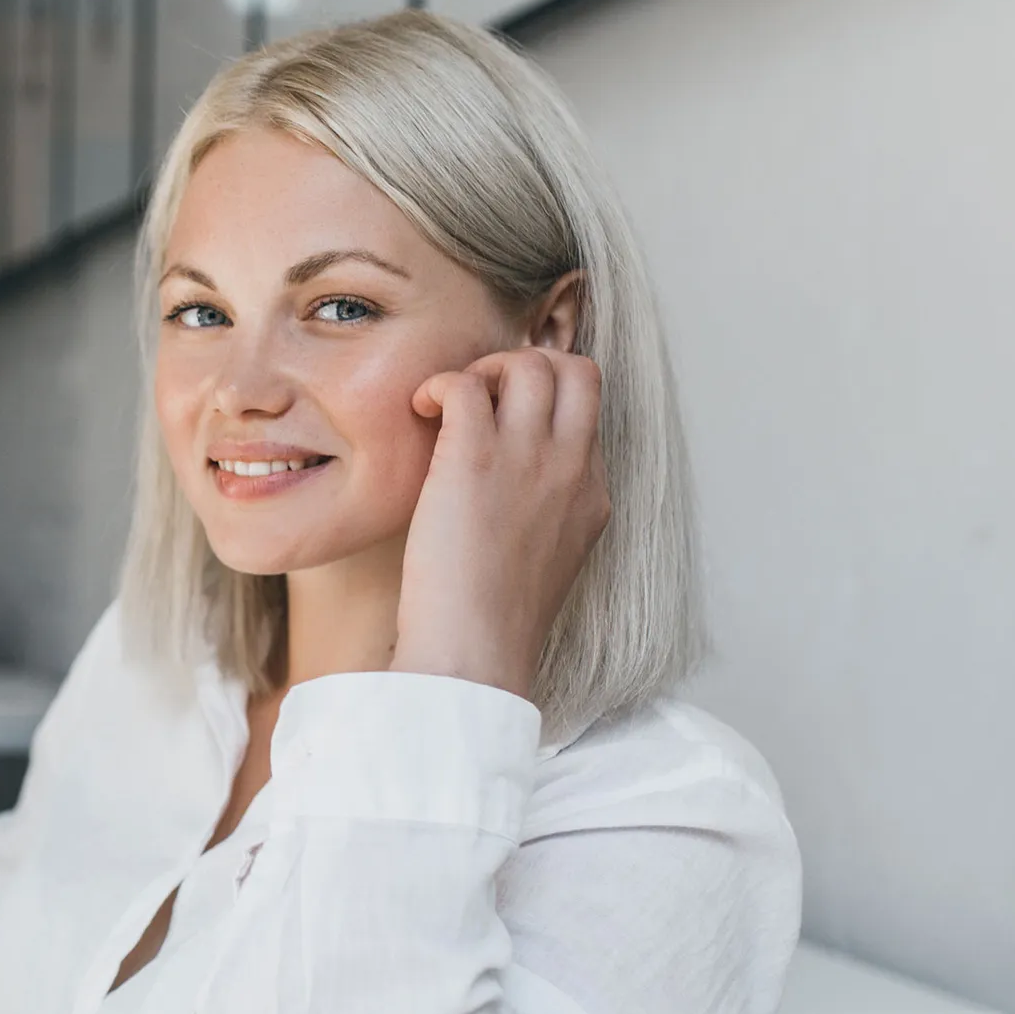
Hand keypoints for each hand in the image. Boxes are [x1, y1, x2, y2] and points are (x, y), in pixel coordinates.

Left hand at [397, 348, 609, 697]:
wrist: (476, 649)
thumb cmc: (494, 618)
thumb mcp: (547, 561)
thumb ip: (547, 516)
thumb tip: (513, 492)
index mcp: (593, 494)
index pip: (587, 414)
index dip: (545, 404)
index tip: (503, 421)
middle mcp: (571, 466)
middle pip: (578, 370)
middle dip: (532, 365)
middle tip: (485, 397)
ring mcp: (528, 458)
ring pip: (529, 364)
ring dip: (485, 369)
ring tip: (450, 405)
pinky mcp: (475, 458)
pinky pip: (465, 382)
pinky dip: (440, 384)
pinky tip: (421, 411)